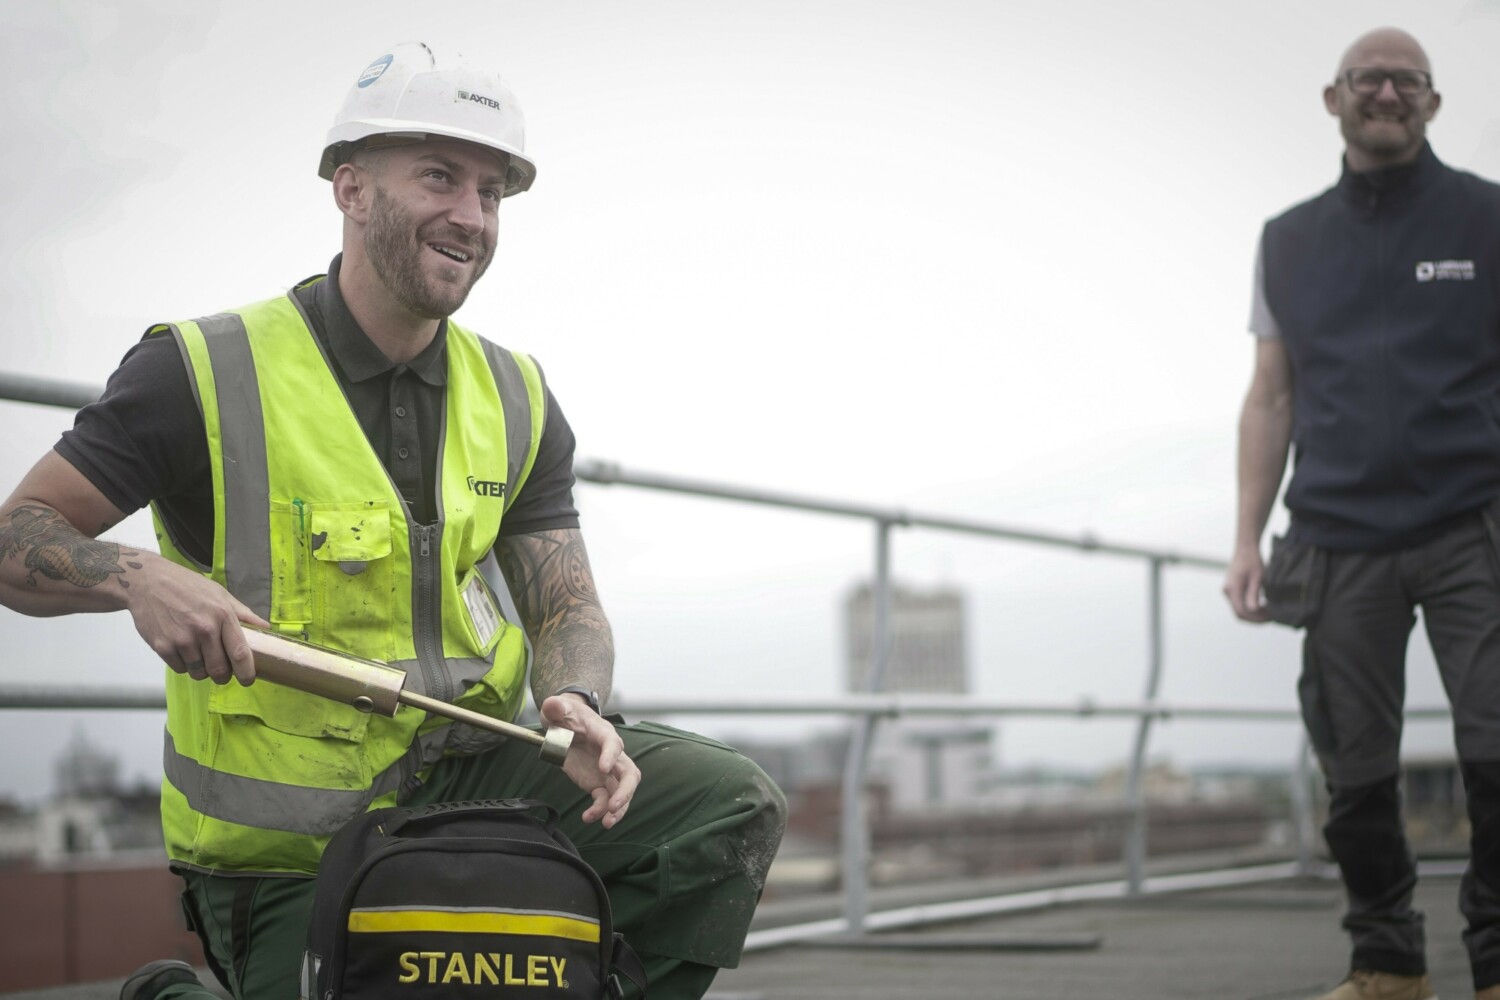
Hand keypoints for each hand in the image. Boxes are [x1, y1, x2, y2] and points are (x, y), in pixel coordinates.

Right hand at [124, 553, 270, 684]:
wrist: (147, 582)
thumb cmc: (187, 586)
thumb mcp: (220, 594)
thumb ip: (244, 613)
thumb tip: (266, 628)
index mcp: (222, 615)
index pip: (240, 653)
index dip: (247, 672)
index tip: (248, 679)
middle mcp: (203, 629)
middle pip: (219, 670)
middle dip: (223, 676)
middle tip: (223, 672)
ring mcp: (182, 639)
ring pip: (199, 672)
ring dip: (203, 671)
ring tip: (201, 656)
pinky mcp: (162, 646)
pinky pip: (180, 669)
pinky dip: (184, 666)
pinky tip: (184, 650)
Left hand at [540, 693, 638, 828]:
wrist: (566, 722)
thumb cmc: (565, 714)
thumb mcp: (557, 708)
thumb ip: (556, 706)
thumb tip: (552, 705)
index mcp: (602, 733)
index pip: (613, 743)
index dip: (611, 755)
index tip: (603, 768)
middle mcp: (610, 753)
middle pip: (629, 772)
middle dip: (625, 791)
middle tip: (613, 805)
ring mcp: (606, 770)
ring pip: (622, 790)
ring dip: (618, 808)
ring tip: (606, 822)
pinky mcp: (597, 781)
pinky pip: (604, 799)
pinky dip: (599, 810)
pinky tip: (587, 817)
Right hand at [1223, 545, 1270, 622]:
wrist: (1246, 548)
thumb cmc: (1253, 560)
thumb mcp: (1257, 577)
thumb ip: (1253, 594)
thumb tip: (1254, 610)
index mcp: (1232, 588)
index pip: (1241, 611)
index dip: (1255, 618)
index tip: (1269, 618)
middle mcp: (1227, 591)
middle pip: (1239, 613)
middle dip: (1255, 618)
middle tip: (1270, 617)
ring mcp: (1228, 591)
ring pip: (1239, 610)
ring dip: (1253, 614)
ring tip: (1268, 612)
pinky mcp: (1232, 590)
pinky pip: (1239, 604)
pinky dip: (1250, 608)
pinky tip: (1262, 606)